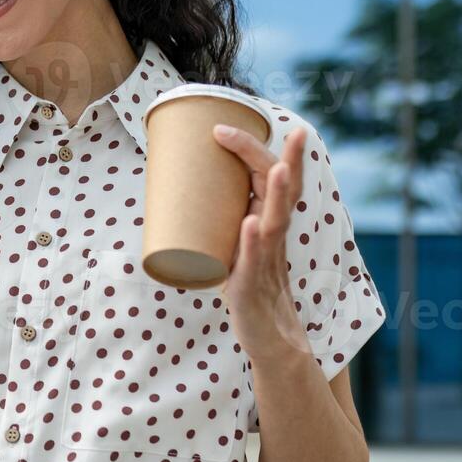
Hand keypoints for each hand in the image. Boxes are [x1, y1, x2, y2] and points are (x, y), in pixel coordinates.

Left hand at [209, 124, 313, 364]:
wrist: (267, 337)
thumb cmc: (249, 284)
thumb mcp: (238, 243)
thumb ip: (223, 216)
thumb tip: (180, 184)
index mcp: (268, 222)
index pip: (271, 179)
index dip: (256, 150)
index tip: (226, 124)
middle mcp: (273, 236)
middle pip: (280, 191)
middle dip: (274, 158)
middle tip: (261, 132)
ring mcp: (266, 260)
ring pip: (275, 221)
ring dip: (276, 193)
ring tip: (278, 168)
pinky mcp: (251, 286)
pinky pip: (254, 261)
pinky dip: (252, 241)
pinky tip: (250, 223)